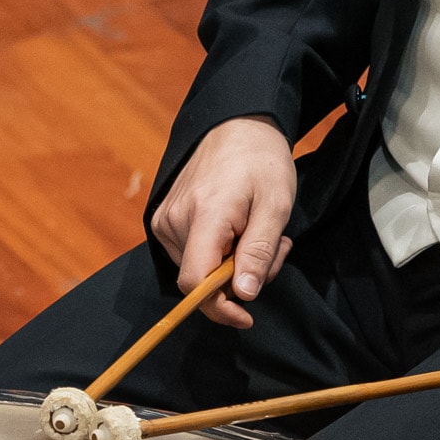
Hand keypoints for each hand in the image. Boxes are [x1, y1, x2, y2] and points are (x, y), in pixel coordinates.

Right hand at [149, 117, 296, 328]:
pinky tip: (239, 229)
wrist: (237, 124)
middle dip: (241, 278)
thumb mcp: (276, 205)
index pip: (196, 281)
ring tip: (258, 231)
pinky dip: (220, 253)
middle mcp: (174, 220)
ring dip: (234, 264)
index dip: (219, 308)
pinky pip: (191, 254)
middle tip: (276, 249)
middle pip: (202, 279)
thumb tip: (243, 295)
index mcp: (204, 214)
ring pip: (199, 269)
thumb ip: (259, 251)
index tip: (245, 315)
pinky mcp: (163, 219)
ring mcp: (164, 219)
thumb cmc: (262, 161)